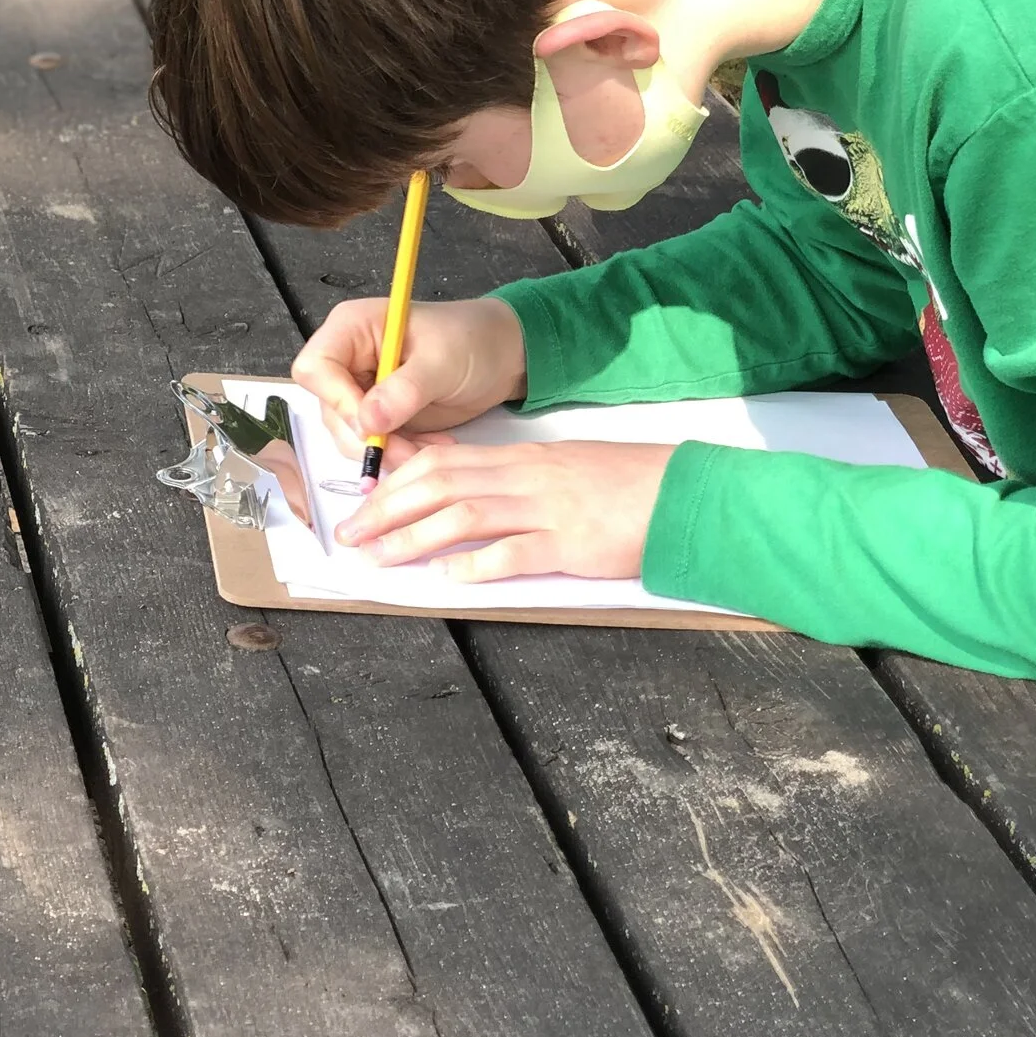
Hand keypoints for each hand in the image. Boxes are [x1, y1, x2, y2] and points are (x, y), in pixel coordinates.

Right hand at [291, 296, 526, 467]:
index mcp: (352, 329)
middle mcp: (348, 359)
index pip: (315, 368)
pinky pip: (373, 444)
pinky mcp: (378, 415)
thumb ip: (403, 391)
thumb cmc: (471, 340)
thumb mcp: (440, 362)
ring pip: (348, 433)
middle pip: (329, 408)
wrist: (502, 356)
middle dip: (365, 437)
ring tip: (428, 448)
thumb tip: (367, 422)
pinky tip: (430, 445)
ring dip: (385, 450)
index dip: (336, 400)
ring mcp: (361, 389)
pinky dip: (399, 453)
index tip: (371, 425)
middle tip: (406, 452)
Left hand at [337, 440, 672, 580]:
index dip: (396, 483)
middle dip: (386, 510)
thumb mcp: (562, 470)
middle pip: (439, 485)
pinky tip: (447, 578)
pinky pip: (514, 552)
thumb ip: (516, 480)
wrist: (685, 493)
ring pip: (464, 516)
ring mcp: (547, 509)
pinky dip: (475, 565)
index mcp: (521, 459)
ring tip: (379, 557)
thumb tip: (469, 497)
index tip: (365, 503)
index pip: (442, 462)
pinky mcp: (572, 543)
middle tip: (350, 535)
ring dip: (413, 537)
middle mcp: (525, 478)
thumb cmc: (625, 485)